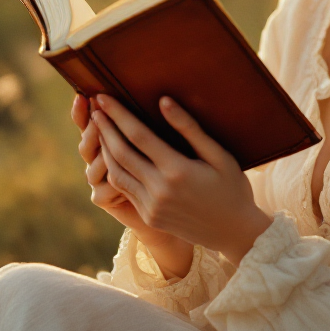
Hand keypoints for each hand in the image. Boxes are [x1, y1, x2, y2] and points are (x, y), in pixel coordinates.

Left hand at [92, 94, 271, 267]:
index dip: (118, 114)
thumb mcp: (218, 154)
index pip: (138, 136)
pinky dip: (114, 168)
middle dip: (104, 128)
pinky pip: (124, 189)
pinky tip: (113, 153)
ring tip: (99, 127)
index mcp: (177, 171)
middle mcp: (159, 190)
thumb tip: (164, 101)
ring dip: (104, 148)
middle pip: (121, 153)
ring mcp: (151, 207)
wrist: (235, 233)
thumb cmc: (232, 187)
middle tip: (94, 106)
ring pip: (117, 173)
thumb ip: (189, 128)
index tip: (104, 97)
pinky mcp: (149, 217)